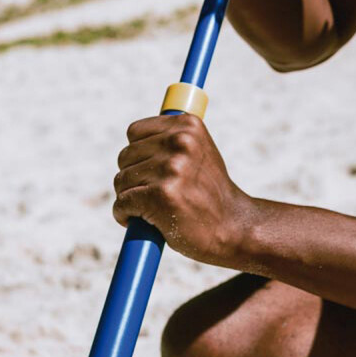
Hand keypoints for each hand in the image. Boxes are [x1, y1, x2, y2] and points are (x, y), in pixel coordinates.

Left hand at [113, 113, 252, 265]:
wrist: (234, 229)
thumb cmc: (211, 196)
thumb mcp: (199, 154)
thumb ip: (173, 141)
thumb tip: (136, 135)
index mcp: (188, 127)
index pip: (134, 133)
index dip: (138, 155)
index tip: (152, 172)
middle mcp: (180, 142)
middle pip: (125, 157)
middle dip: (132, 178)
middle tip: (153, 195)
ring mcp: (170, 169)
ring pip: (121, 181)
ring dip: (129, 198)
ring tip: (153, 209)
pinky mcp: (160, 196)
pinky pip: (122, 203)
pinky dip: (124, 215)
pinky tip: (142, 221)